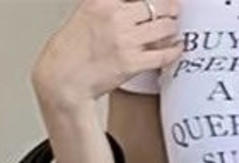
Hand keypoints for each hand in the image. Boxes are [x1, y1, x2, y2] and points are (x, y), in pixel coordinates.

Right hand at [33, 0, 182, 107]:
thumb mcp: (85, 14)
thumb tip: (127, 7)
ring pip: (162, 27)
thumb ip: (107, 6)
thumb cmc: (70, 51)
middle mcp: (115, 17)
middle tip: (174, 9)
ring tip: (173, 28)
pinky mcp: (132, 63)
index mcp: (101, 1)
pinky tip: (177, 48)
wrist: (62, 79)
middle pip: (155, 5)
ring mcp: (125, 40)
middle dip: (169, 8)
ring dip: (171, 27)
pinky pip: (162, 55)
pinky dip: (173, 51)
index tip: (160, 0)